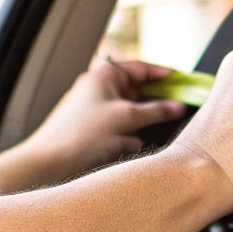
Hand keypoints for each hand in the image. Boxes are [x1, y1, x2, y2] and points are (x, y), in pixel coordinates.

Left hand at [21, 57, 189, 179]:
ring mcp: (96, 110)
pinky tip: (124, 149)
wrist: (49, 163)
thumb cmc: (81, 135)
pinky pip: (120, 131)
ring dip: (138, 128)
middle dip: (151, 109)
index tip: (183, 83)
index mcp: (104, 75)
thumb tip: (178, 107)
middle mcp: (99, 89)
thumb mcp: (126, 119)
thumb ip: (156, 111)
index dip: (164, 75)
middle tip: (172, 115)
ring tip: (135, 139)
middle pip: (138, 93)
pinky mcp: (94, 130)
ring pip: (131, 115)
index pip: (141, 68)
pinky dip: (126, 139)